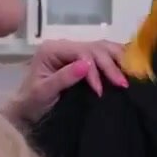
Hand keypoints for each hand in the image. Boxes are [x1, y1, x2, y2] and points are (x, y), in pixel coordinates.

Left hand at [7, 39, 127, 125]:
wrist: (26, 111)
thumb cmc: (32, 103)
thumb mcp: (44, 92)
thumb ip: (64, 78)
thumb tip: (87, 64)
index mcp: (52, 49)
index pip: (81, 52)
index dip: (94, 69)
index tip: (100, 91)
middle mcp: (63, 45)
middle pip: (94, 47)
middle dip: (109, 65)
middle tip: (122, 84)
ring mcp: (73, 50)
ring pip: (101, 47)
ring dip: (117, 60)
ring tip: (130, 75)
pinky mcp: (80, 58)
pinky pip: (102, 53)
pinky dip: (116, 58)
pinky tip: (128, 66)